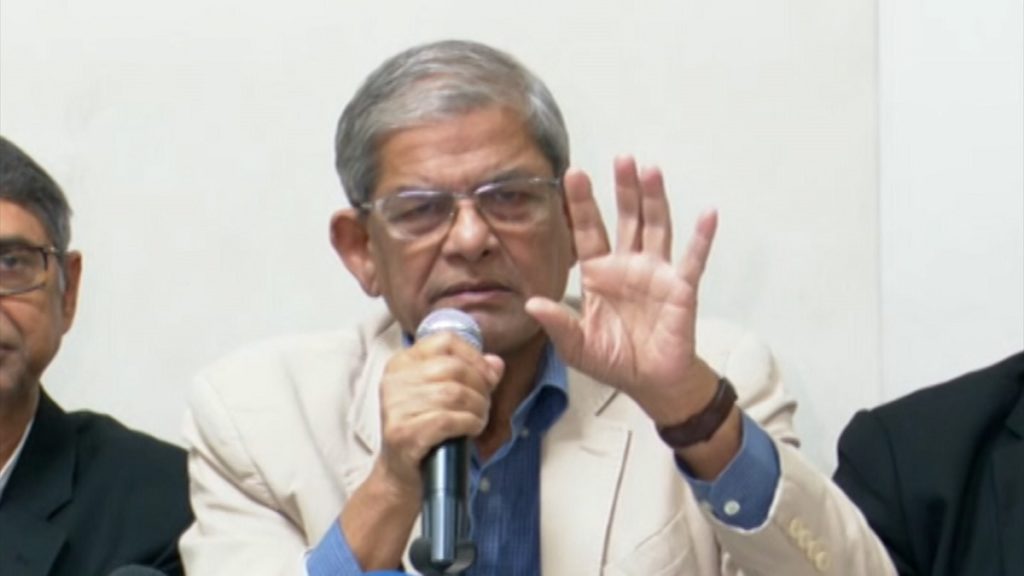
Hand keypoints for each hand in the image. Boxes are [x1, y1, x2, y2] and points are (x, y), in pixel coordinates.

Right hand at [374, 333, 503, 493]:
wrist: (401, 475)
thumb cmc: (427, 430)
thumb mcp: (446, 397)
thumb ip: (471, 375)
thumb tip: (496, 363)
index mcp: (402, 363)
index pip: (445, 341)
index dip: (474, 357)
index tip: (488, 377)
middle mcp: (393, 380)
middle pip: (453, 368)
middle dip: (480, 387)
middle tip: (484, 405)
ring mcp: (395, 406)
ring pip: (454, 393)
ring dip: (478, 408)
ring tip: (479, 419)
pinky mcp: (403, 433)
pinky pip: (448, 419)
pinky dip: (469, 423)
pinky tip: (472, 430)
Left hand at [526, 156, 718, 424]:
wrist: (650, 383)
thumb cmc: (614, 360)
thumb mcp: (577, 346)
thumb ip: (558, 324)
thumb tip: (531, 304)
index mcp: (599, 274)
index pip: (588, 231)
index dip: (582, 203)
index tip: (573, 173)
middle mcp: (628, 265)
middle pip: (626, 218)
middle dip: (623, 189)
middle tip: (621, 158)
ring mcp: (657, 273)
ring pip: (656, 227)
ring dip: (655, 199)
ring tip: (651, 170)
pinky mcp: (681, 288)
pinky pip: (693, 260)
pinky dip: (702, 238)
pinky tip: (708, 214)